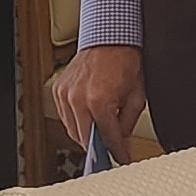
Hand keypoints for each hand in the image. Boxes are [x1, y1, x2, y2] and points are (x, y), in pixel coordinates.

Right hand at [50, 43, 144, 159]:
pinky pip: (65, 116)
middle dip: (100, 148)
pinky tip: (87, 120)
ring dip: (86, 136)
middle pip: (85, 139)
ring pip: (72, 130)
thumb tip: (122, 142)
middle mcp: (78, 99)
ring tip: (100, 137)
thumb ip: (127, 123)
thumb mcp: (136, 95)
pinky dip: (75, 122)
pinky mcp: (59, 90)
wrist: (108, 37)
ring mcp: (65, 94)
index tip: (122, 158)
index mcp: (99, 101)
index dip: (117, 152)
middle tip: (111, 150)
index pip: (107, 138)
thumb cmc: (124, 61)